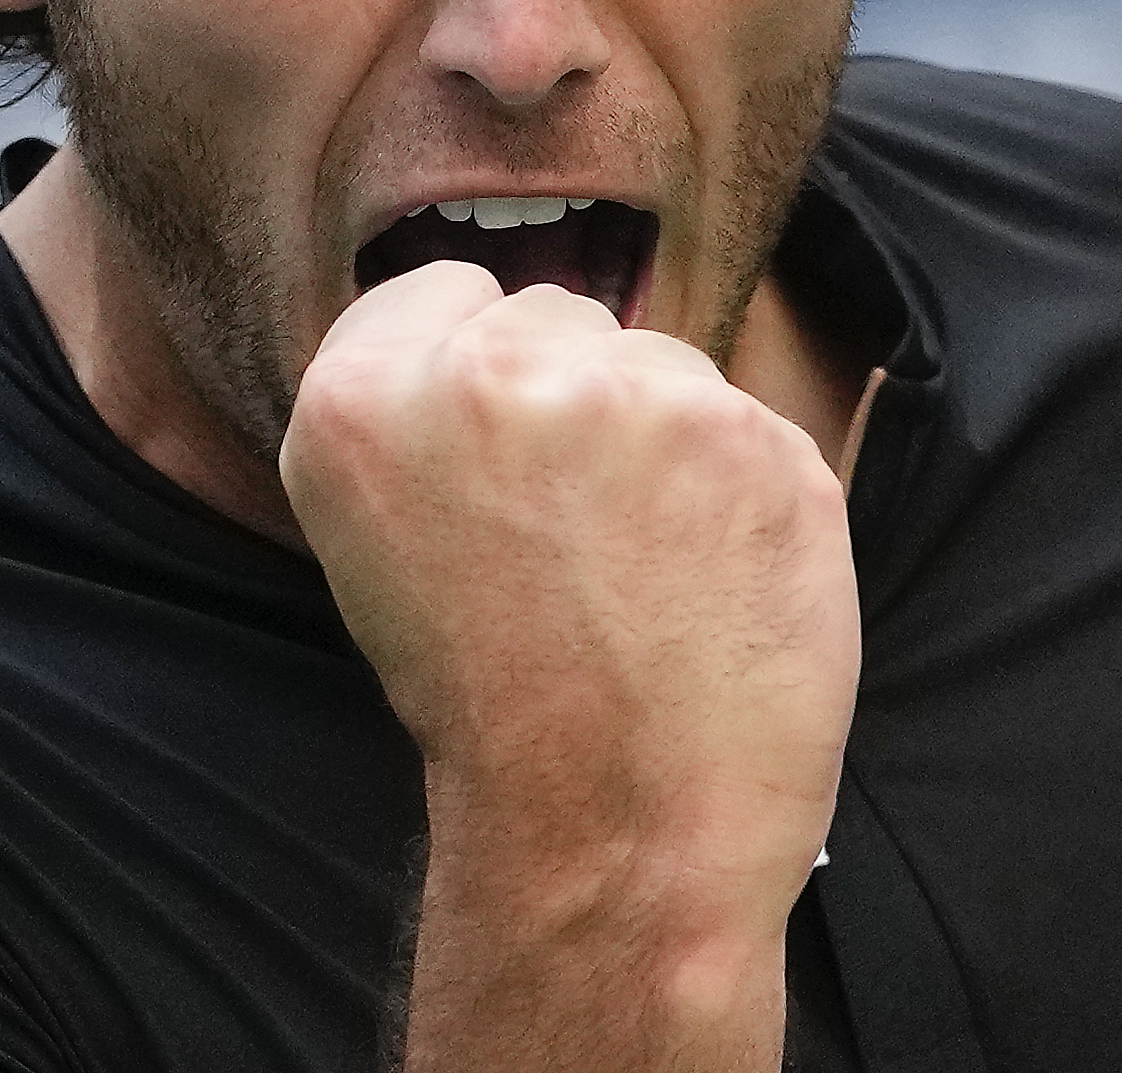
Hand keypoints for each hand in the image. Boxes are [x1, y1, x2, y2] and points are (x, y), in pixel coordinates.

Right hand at [278, 262, 859, 1065]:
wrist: (617, 830)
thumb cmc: (493, 703)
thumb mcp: (373, 541)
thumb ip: (416, 413)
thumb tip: (494, 333)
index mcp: (363, 396)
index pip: (442, 292)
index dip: (472, 376)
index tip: (490, 460)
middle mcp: (491, 371)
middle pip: (557, 319)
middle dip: (572, 400)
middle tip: (567, 534)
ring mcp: (637, 395)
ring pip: (661, 365)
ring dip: (664, 442)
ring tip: (643, 571)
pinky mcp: (758, 437)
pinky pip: (750, 429)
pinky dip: (744, 496)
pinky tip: (713, 584)